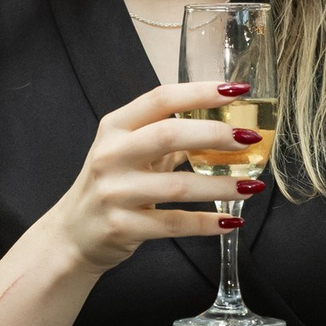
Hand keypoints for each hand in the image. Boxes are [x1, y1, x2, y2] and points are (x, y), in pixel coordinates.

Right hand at [53, 82, 259, 272]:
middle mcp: (110, 156)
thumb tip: (224, 125)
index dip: (200, 92)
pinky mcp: (122, 226)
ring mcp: (114, 192)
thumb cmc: (111, 185)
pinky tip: (231, 220)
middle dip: (215, 135)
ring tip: (252, 185)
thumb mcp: (127, 151)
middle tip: (249, 140)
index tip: (236, 91)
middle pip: (169, 135)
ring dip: (221, 185)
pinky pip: (174, 224)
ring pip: (178, 186)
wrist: (73, 234)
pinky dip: (207, 223)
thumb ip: (166, 136)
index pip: (160, 99)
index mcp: (114, 128)